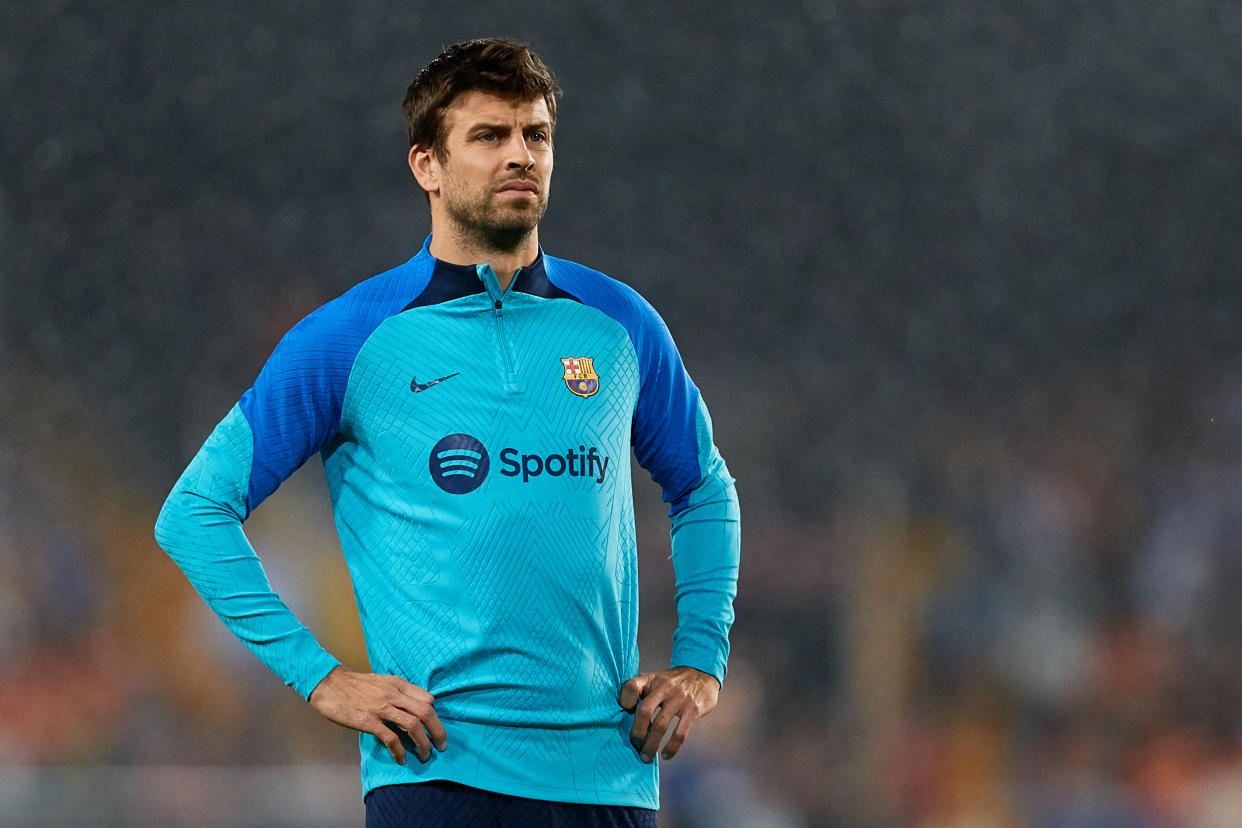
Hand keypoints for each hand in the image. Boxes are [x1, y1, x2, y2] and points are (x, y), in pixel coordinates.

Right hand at [308, 667, 446, 764]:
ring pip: (413, 725)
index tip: (434, 727)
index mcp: (398, 684)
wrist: (328, 684)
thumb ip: (397, 692)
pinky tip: (401, 759)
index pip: (427, 698)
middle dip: (438, 731)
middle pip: (426, 712)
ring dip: (423, 743)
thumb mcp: (381, 681)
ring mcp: (381, 708)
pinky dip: (399, 751)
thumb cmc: (354, 684)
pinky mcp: (368, 721)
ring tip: (425, 755)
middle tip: (441, 746)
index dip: (435, 715)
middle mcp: (394, 694)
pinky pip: (391, 738)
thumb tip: (411, 708)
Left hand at [618, 666, 719, 761]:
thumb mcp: (656, 680)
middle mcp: (664, 687)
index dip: (624, 700)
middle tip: (635, 746)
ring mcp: (679, 698)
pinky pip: (680, 734)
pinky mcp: (693, 710)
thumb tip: (624, 718)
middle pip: (644, 711)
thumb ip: (642, 693)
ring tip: (646, 757)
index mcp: (651, 680)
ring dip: (651, 745)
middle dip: (637, 733)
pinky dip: (671, 748)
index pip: (631, 686)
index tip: (624, 713)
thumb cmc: (673, 683)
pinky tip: (666, 755)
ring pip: (660, 726)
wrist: (702, 673)